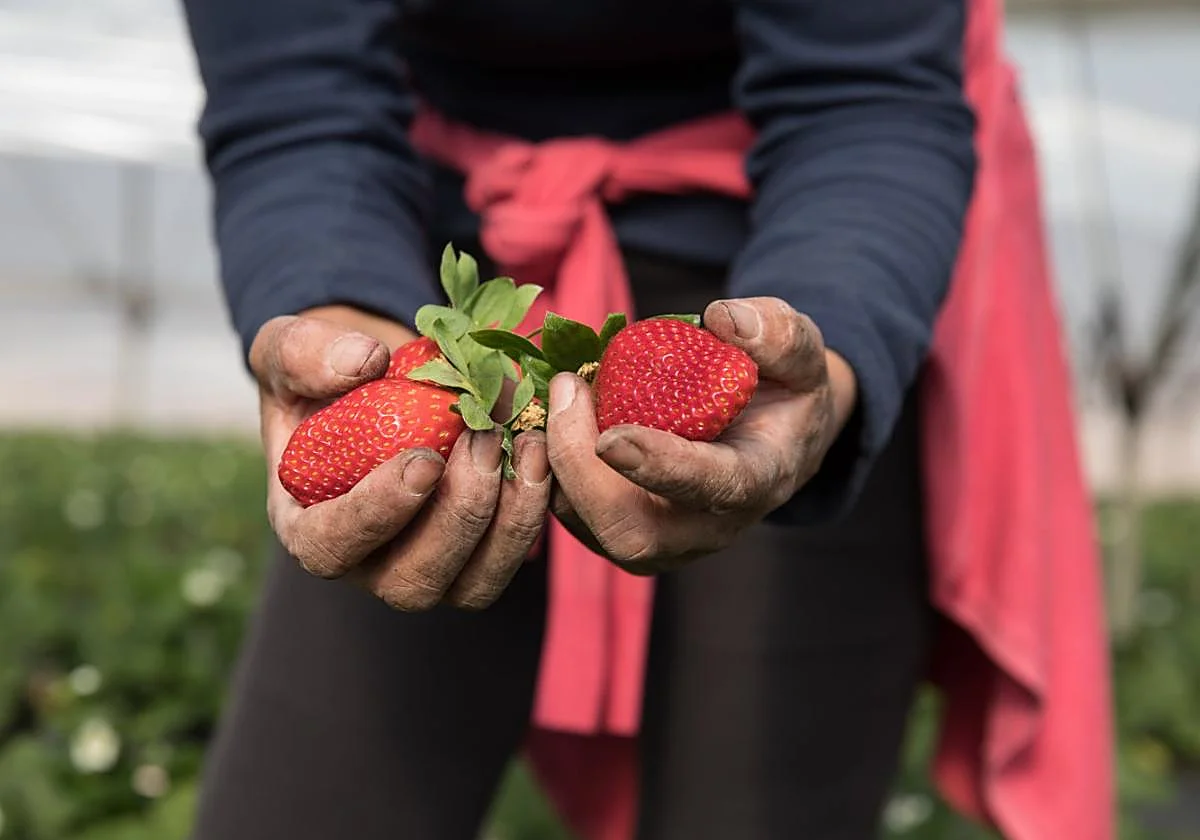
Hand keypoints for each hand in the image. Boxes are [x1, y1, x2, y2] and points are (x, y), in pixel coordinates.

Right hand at [250, 306, 550, 610]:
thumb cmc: (320, 376)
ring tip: (523, 442)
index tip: (423, 461)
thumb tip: (363, 362)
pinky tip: (540, 451)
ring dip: (508, 519)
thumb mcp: (289, 349)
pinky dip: (533, 511)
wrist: (375, 385)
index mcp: (307, 525)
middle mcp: (366, 564)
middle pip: (412, 582)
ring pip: (473, 585)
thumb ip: (305, 353)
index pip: (332, 547)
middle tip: (483, 438)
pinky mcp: (475, 558)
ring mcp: (427, 569)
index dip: (379, 513)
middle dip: (458, 513)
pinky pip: (510, 561)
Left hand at [546, 297, 856, 573]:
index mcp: (757, 482)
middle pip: (631, 532)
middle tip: (567, 387)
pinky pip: (569, 510)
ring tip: (555, 389)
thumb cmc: (785, 390)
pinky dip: (546, 462)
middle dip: (582, 468)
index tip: (613, 437)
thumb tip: (723, 319)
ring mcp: (660, 539)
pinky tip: (547, 409)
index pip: (710, 488)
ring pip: (588, 524)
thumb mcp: (803, 354)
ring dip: (554, 461)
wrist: (772, 435)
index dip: (660, 467)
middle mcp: (706, 527)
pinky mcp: (620, 528)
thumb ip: (780, 335)